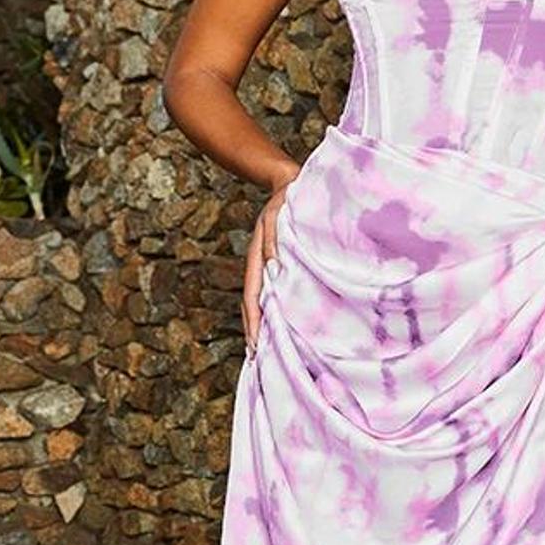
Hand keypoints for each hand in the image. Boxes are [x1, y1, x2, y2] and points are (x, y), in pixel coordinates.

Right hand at [242, 169, 299, 356]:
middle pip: (258, 305)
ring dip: (270, 324)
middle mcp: (265, 266)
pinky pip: (283, 291)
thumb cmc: (287, 199)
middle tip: (261, 362)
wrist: (291, 182)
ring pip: (269, 301)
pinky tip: (291, 323)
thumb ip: (275, 243)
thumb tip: (275, 270)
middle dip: (258, 332)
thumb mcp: (279, 217)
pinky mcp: (288, 263)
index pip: (253, 298)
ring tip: (274, 351)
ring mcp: (274, 266)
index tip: (255, 347)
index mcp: (259, 259)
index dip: (254, 323)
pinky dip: (283, 309)